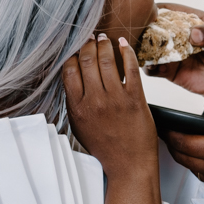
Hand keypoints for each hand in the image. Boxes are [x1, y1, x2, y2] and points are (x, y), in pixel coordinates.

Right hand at [62, 34, 157, 174]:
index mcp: (78, 108)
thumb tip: (71, 78)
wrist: (129, 165)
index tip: (75, 47)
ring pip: (107, 60)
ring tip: (104, 38)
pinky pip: (130, 68)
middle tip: (90, 37)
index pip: (68, 70)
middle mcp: (95, 101)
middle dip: (87, 44)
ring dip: (105, 44)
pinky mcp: (135, 99)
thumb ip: (75, 103)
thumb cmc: (105, 147)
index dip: (71, 54)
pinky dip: (127, 52)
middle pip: (87, 61)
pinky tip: (123, 44)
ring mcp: (115, 99)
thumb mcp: (80, 126)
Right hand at [144, 3, 203, 109]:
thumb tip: (193, 34)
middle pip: (155, 29)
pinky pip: (154, 69)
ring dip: (144, 49)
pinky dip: (149, 67)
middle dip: (144, 30)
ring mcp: (175, 55)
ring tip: (142, 51)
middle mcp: (181, 36)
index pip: (170, 10)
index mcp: (193, 21)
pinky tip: (152, 67)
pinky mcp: (173, 72)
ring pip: (151, 49)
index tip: (144, 11)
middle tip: (138, 33)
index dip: (155, 9)